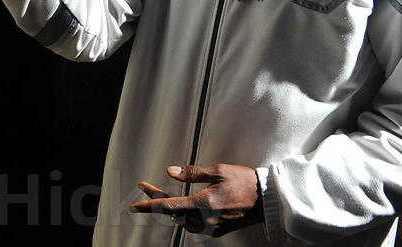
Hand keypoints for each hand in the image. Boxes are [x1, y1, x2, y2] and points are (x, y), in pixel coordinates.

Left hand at [129, 164, 261, 236]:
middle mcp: (206, 219)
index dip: (150, 205)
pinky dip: (185, 213)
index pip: (169, 206)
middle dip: (157, 200)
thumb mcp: (218, 171)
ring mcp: (212, 227)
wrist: (267, 200)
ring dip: (171, 207)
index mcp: (203, 204)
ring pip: (182, 220)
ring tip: (160, 193)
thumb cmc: (244, 182)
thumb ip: (193, 173)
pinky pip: (194, 224)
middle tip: (145, 187)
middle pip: (172, 213)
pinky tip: (183, 204)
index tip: (134, 205)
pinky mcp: (217, 230)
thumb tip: (170, 172)